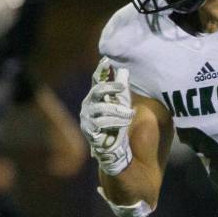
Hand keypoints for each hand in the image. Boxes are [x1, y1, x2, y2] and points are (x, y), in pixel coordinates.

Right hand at [80, 58, 133, 175]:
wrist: (123, 155)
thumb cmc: (124, 129)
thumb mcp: (126, 107)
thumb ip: (123, 91)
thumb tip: (123, 70)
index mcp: (99, 98)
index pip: (98, 81)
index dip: (101, 71)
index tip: (107, 61)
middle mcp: (90, 106)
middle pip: (96, 90)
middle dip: (110, 87)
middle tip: (123, 87)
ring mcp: (87, 119)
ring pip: (101, 107)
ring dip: (118, 110)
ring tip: (130, 115)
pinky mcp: (89, 132)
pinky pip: (101, 122)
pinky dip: (115, 122)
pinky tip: (124, 124)